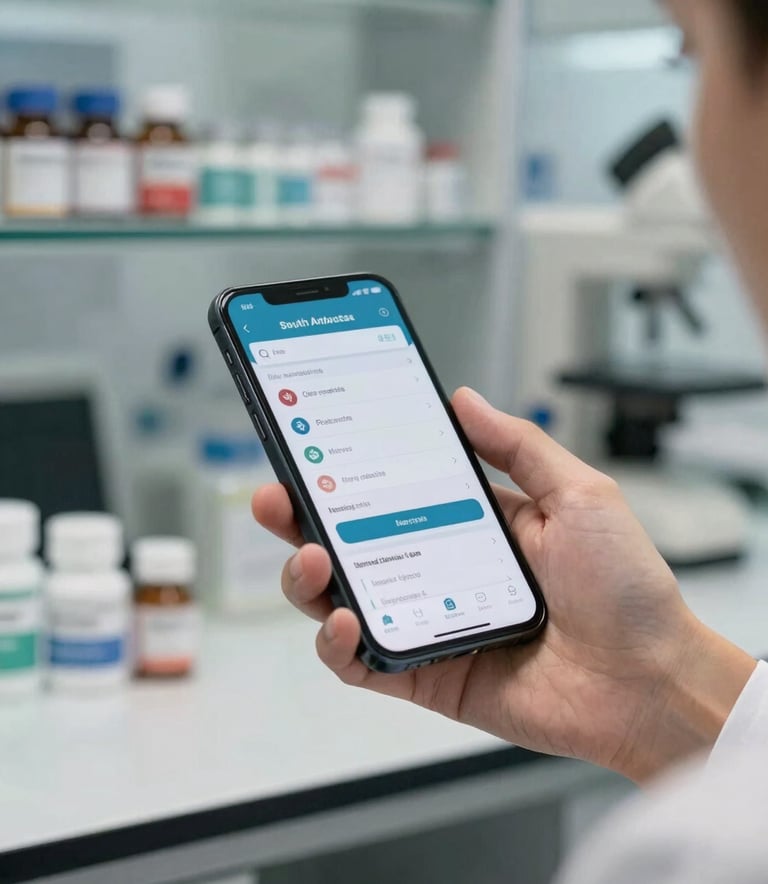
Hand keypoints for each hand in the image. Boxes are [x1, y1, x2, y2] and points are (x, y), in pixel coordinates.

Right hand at [253, 388, 755, 781]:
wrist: (650, 678)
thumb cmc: (625, 586)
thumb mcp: (578, 493)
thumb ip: (516, 445)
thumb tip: (462, 398)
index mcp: (468, 524)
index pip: (389, 491)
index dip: (345, 470)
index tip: (311, 443)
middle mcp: (438, 569)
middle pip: (349, 543)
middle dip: (301, 519)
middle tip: (278, 496)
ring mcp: (427, 622)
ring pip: (340, 600)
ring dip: (307, 579)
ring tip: (309, 556)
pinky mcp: (426, 675)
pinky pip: (363, 663)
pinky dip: (339, 646)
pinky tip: (343, 621)